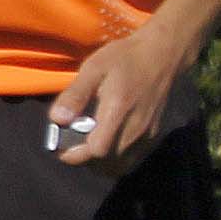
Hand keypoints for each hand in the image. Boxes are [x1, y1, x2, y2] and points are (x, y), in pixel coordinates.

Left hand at [45, 24, 189, 173]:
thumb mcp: (94, 68)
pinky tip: (107, 143)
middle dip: (85, 159)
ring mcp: (148, 133)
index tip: (61, 145)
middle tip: (72, 144)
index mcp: (118, 110)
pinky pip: (133, 159)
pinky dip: (117, 159)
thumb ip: (75, 95)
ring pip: (120, 165)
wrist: (163, 54)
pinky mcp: (155, 134)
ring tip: (88, 145)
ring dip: (100, 163)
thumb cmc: (125, 57)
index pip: (96, 150)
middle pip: (106, 163)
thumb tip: (57, 119)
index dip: (75, 153)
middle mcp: (136, 127)